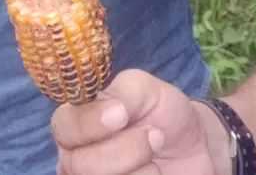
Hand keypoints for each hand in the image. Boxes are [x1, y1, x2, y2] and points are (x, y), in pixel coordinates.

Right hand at [53, 69, 221, 174]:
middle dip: (125, 150)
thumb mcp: (145, 88)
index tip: (121, 115)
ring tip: (155, 156)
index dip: (90, 124)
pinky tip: (154, 172)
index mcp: (75, 122)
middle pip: (80, 165)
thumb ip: (121, 91)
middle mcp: (75, 156)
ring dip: (140, 171)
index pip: (63, 126)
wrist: (192, 147)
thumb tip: (107, 106)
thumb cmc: (161, 113)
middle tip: (154, 136)